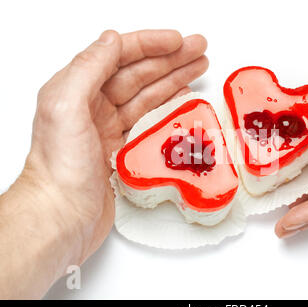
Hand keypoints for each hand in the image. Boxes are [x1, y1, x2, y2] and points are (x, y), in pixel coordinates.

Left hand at [24, 30, 207, 262]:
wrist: (61, 216)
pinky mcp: (123, 150)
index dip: (150, 44)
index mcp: (78, 90)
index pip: (119, 56)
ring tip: (199, 68)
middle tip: (199, 50)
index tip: (178, 40)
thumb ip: (87, 69)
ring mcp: (109, 128)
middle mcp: (93, 106)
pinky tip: (184, 100)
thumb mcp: (65, 107)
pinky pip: (151, 122)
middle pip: (139, 74)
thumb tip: (112, 40)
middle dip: (171, 59)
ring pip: (148, 96)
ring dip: (174, 80)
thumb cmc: (60, 168)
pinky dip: (169, 109)